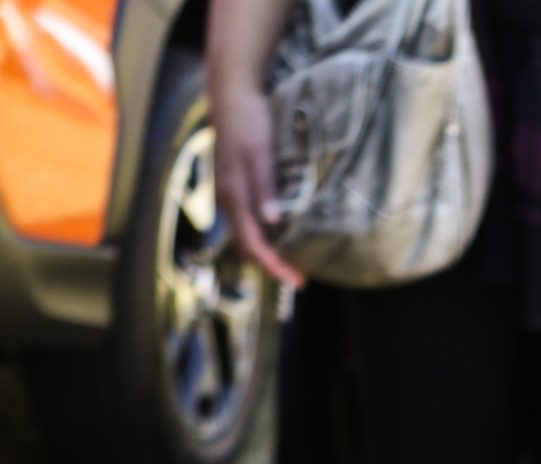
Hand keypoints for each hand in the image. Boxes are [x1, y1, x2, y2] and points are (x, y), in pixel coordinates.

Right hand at [211, 78, 302, 286]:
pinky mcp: (232, 184)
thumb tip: (272, 221)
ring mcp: (227, 191)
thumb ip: (264, 186)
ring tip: (291, 259)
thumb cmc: (248, 118)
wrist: (230, 91)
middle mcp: (226, 198)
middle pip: (246, 246)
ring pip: (244, 234)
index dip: (273, 265)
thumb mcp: (260, 150)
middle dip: (270, 264)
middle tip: (297, 276)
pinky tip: (279, 232)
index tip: (295, 279)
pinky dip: (262, 234)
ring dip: (265, 251)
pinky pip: (245, 219)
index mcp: (233, 194)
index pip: (252, 243)